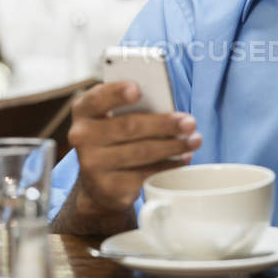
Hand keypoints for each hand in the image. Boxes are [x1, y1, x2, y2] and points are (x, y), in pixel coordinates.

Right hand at [68, 81, 201, 215]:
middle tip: (190, 122)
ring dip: (173, 146)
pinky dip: (169, 165)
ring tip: (194, 140)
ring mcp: (93, 165)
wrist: (98, 182)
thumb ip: (133, 107)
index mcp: (84, 110)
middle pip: (129, 127)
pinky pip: (145, 174)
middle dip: (164, 124)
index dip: (117, 93)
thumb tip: (167, 107)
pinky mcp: (109, 188)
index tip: (138, 89)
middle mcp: (82, 137)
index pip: (97, 98)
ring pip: (141, 152)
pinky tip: (183, 158)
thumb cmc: (116, 137)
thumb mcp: (115, 116)